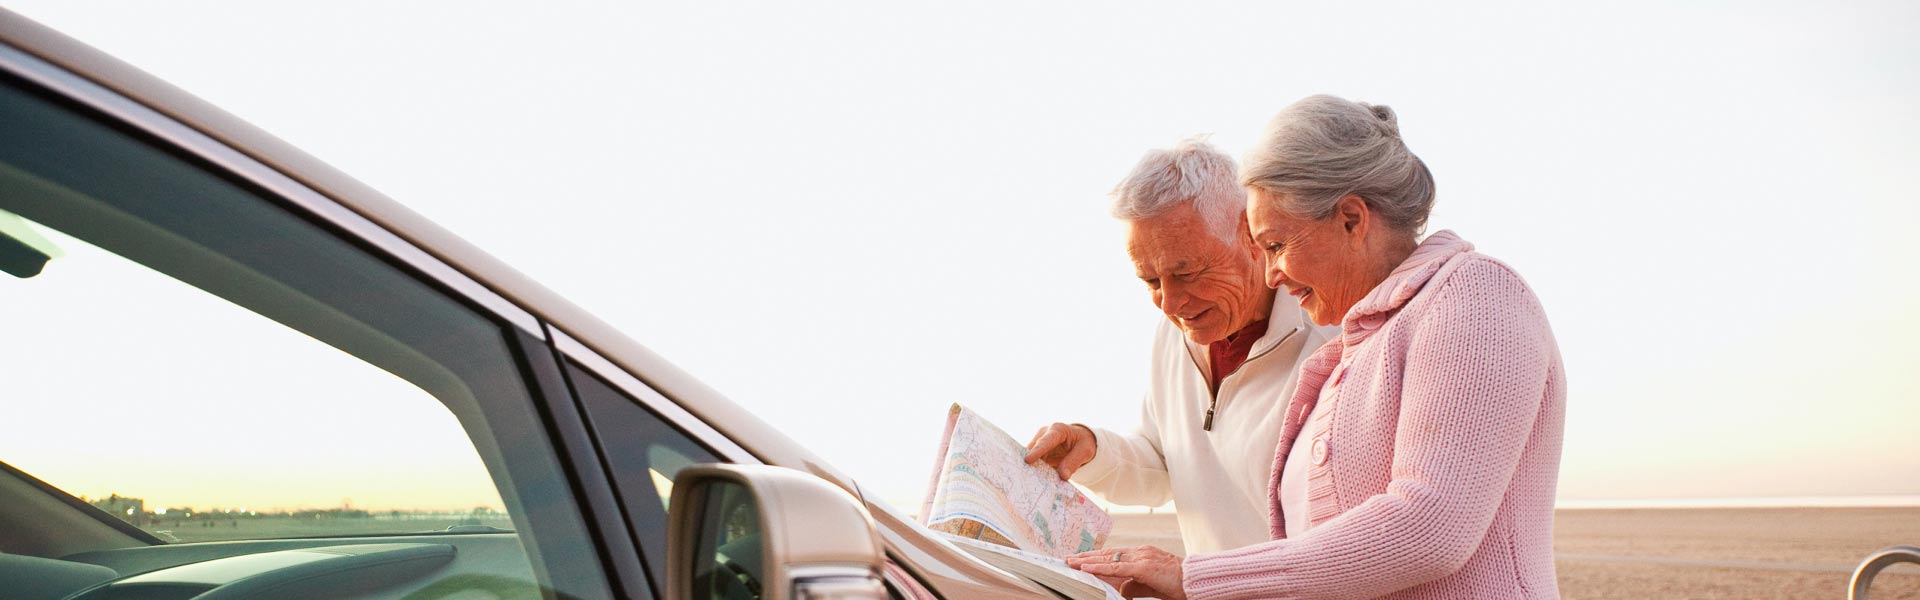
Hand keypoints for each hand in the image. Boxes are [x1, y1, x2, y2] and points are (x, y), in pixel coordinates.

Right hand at [1023, 423, 1095, 479]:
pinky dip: (1034, 471)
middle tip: (1027, 478)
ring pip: (1031, 457)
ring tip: (1031, 482)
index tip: (1027, 460)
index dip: (1036, 451)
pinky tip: (1035, 481)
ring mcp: (1039, 442)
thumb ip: (1073, 462)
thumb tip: (1062, 476)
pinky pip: (1033, 462)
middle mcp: (1044, 434)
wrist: (1080, 439)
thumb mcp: (1085, 451)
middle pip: (1033, 449)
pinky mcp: (1037, 451)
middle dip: (1030, 463)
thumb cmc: (1083, 442)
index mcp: (1057, 430)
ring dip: (1031, 469)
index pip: (1045, 442)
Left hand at [1066, 545, 1185, 599]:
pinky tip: (1087, 567)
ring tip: (1072, 562)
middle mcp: (1140, 552)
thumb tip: (1121, 589)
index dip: (1096, 557)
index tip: (1082, 559)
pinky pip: (1116, 567)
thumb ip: (1134, 585)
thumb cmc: (1176, 584)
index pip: (1114, 554)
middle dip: (1087, 556)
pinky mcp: (1143, 566)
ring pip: (1109, 557)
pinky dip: (1100, 566)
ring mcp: (1141, 557)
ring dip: (1088, 560)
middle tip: (1069, 559)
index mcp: (1142, 554)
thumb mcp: (1150, 584)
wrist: (1194, 582)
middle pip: (1108, 553)